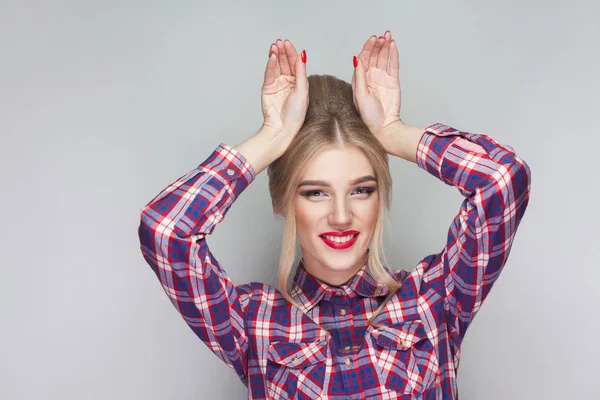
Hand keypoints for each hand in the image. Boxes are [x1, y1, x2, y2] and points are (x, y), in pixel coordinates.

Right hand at [261, 39, 308, 144]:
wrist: (282, 128)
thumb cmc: (295, 114)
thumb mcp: (302, 90)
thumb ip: (300, 72)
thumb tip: (302, 54)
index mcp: (298, 82)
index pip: (294, 63)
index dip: (291, 53)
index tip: (288, 43)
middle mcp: (288, 81)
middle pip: (285, 62)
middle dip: (282, 51)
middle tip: (280, 42)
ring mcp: (277, 84)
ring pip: (276, 66)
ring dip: (275, 55)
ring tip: (274, 46)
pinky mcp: (268, 88)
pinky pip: (269, 73)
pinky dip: (270, 64)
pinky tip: (271, 56)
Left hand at [351, 31, 401, 149]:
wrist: (384, 128)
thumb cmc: (369, 116)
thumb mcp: (360, 95)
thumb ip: (359, 77)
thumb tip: (356, 59)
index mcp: (360, 81)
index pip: (363, 60)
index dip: (367, 48)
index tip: (372, 40)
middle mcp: (370, 78)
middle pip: (373, 56)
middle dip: (377, 45)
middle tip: (381, 36)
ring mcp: (382, 79)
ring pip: (383, 58)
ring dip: (385, 47)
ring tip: (388, 36)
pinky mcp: (393, 82)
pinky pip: (393, 65)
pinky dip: (393, 55)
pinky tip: (393, 45)